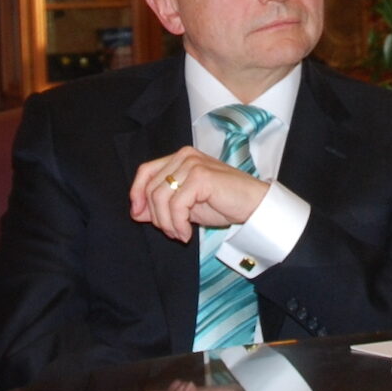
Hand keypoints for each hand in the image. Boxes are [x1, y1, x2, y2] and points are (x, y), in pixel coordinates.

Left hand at [130, 146, 269, 241]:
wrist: (255, 205)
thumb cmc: (224, 203)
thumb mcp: (187, 204)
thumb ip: (163, 203)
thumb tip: (136, 212)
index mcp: (181, 157)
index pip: (146, 171)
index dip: (136, 193)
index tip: (138, 216)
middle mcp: (185, 156)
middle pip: (151, 188)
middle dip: (156, 217)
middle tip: (172, 232)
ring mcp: (193, 164)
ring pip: (160, 198)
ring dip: (167, 224)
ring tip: (180, 234)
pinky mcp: (201, 177)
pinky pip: (176, 205)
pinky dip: (178, 224)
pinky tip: (187, 234)